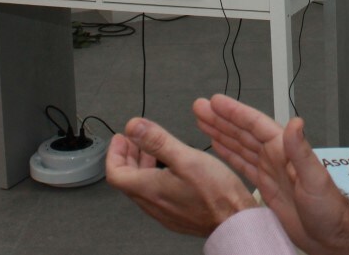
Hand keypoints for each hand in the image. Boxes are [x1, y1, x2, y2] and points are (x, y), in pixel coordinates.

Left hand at [105, 116, 256, 236]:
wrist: (234, 221)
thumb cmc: (216, 193)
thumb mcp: (185, 157)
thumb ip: (157, 141)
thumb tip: (134, 127)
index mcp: (149, 188)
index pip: (116, 173)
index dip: (114, 153)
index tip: (121, 138)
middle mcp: (152, 203)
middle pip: (128, 179)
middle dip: (128, 156)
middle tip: (133, 140)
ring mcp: (164, 211)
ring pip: (142, 186)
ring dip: (142, 166)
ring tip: (151, 149)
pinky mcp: (176, 214)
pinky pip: (156, 194)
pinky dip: (155, 177)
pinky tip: (170, 168)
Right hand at [195, 94, 348, 254]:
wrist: (330, 235)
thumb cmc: (329, 208)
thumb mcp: (315, 178)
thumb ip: (301, 151)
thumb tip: (295, 123)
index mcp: (285, 150)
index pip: (255, 124)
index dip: (235, 112)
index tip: (216, 102)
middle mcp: (276, 156)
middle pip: (243, 131)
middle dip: (221, 118)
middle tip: (201, 107)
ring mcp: (270, 170)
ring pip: (240, 145)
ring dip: (221, 132)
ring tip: (203, 121)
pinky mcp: (266, 185)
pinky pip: (243, 164)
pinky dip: (229, 153)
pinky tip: (218, 146)